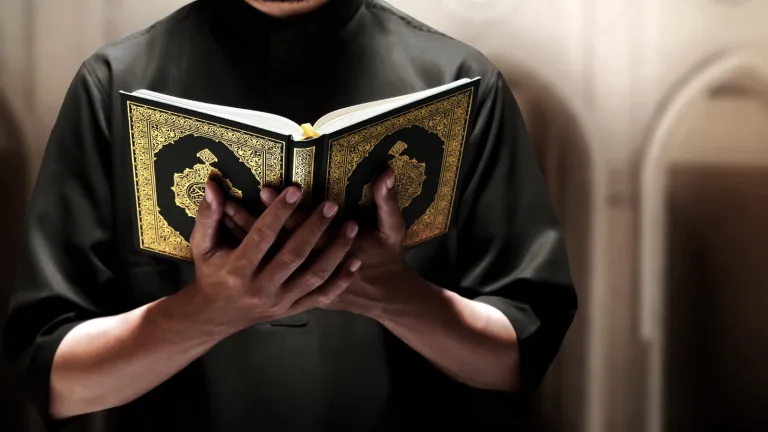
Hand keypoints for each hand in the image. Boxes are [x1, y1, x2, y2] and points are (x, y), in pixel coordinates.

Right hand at [187, 180, 360, 334]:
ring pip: (313, 276)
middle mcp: (260, 289)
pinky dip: (340, 281)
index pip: (262, 237)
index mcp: (236, 270)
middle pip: (293, 255)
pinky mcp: (291, 310)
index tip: (296, 190)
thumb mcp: (202, 245)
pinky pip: (320, 297)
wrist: (214, 316)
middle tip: (332, 204)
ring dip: (336, 252)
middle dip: (315, 228)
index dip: (279, 213)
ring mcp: (279, 302)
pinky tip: (355, 262)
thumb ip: (208, 215)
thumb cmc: (210, 272)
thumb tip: (211, 184)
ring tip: (351, 227)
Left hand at [235, 169, 430, 320]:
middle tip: (231, 199)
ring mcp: (306, 279)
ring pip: (268, 256)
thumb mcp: (394, 228)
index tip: (267, 189)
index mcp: (335, 248)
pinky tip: (234, 235)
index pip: (302, 228)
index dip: (284, 209)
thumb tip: (387, 172)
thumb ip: (388, 201)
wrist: (386, 295)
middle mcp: (315, 265)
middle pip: (277, 242)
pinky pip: (269, 267)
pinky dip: (255, 253)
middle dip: (254, 220)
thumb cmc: (390, 257)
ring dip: (247, 234)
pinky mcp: (299, 284)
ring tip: (226, 212)